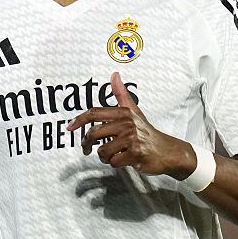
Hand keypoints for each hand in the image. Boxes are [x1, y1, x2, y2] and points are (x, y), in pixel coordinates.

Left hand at [67, 72, 194, 178]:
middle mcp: (127, 123)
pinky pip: (113, 162)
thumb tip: (114, 74)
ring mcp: (131, 138)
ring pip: (102, 151)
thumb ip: (121, 94)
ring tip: (114, 155)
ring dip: (105, 157)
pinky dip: (116, 164)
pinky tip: (124, 160)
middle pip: (94, 133)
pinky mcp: (135, 153)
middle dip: (86, 144)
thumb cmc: (147, 132)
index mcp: (123, 113)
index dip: (79, 120)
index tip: (69, 128)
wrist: (168, 151)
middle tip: (86, 149)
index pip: (95, 113)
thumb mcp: (134, 111)